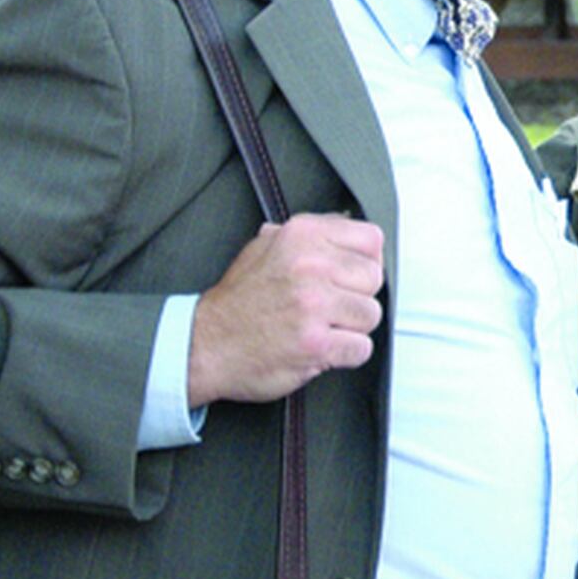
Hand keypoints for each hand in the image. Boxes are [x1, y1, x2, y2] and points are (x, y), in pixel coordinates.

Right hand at [188, 214, 384, 406]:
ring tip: (322, 326)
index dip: (366, 261)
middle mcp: (310, 266)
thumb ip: (309, 234)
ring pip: (371, 315)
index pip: (371, 240)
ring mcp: (314, 305)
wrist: (202, 345)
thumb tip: (344, 224)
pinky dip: (346, 354)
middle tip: (331, 306)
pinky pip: (361, 348)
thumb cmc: (237, 300)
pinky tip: (321, 347)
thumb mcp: (264, 246)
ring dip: (352, 327)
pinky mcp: (316, 344)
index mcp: (302, 236)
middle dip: (358, 296)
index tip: (351, 275)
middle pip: (374, 279)